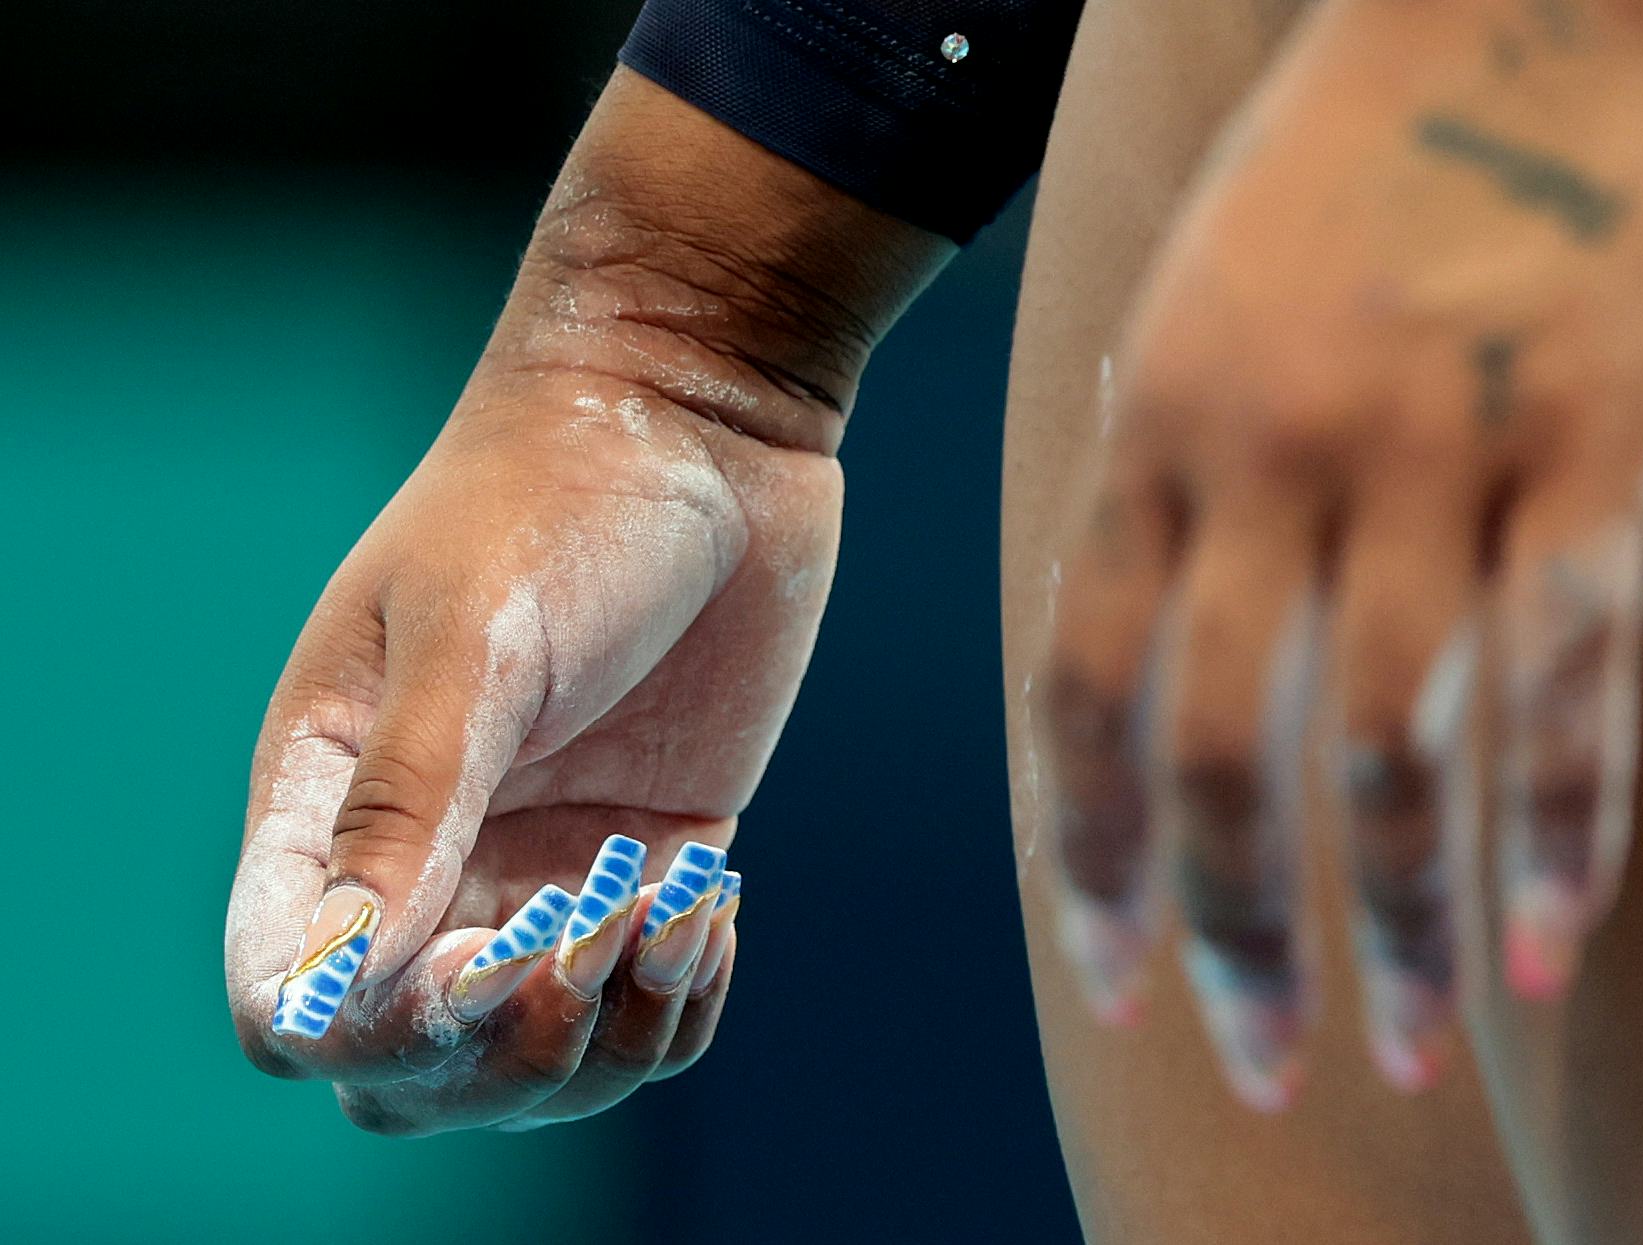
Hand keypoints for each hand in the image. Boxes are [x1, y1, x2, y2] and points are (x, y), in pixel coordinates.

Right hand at [224, 72, 947, 1132]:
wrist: (699, 419)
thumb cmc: (557, 491)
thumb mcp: (473, 637)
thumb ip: (409, 805)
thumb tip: (333, 989)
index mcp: (329, 798)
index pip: (292, 996)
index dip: (368, 1028)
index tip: (476, 959)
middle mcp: (428, 855)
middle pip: (418, 1068)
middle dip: (505, 1053)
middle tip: (593, 935)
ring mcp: (542, 866)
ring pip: (540, 1060)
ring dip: (609, 1036)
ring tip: (680, 912)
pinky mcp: (646, 857)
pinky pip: (646, 1001)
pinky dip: (681, 997)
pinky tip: (716, 905)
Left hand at [1042, 0, 1642, 1104]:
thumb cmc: (1354, 150)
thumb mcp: (1202, 298)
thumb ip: (1169, 465)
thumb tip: (1153, 627)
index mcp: (1155, 429)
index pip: (1080, 695)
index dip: (1088, 862)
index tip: (1111, 984)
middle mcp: (1268, 455)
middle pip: (1214, 757)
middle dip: (1229, 937)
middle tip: (1262, 1068)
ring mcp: (1432, 446)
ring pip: (1391, 748)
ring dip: (1391, 926)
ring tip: (1403, 1044)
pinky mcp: (1596, 433)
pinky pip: (1570, 675)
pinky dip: (1559, 831)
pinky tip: (1545, 948)